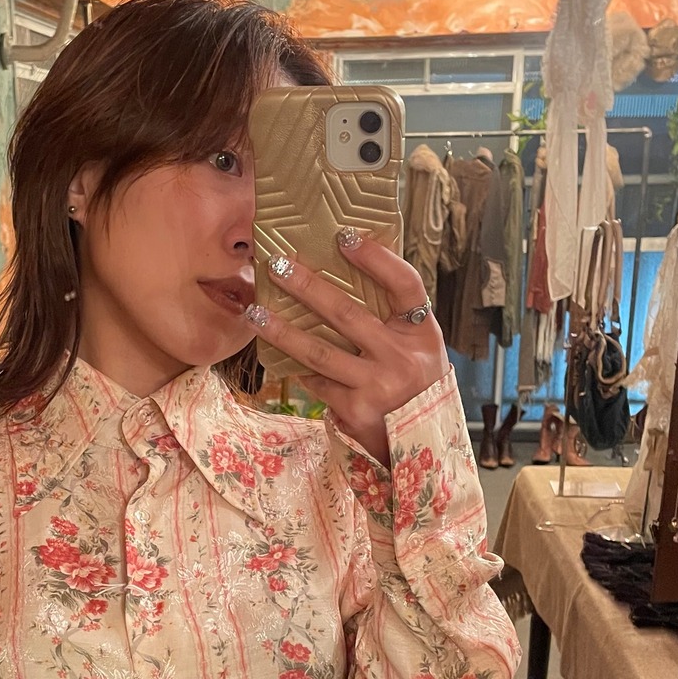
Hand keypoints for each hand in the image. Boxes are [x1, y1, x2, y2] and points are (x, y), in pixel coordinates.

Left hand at [248, 230, 449, 463]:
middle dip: (307, 287)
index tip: (344, 236)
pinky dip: (298, 368)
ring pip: (319, 351)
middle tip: (277, 264)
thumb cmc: (415, 384)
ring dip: (282, 331)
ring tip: (255, 312)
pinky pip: (317, 381)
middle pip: (348, 313)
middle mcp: (402, 357)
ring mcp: (378, 384)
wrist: (422, 442)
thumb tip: (342, 273)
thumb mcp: (418, 347)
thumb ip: (391, 319)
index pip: (404, 284)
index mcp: (422, 332)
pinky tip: (279, 355)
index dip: (376, 258)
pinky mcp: (356, 410)